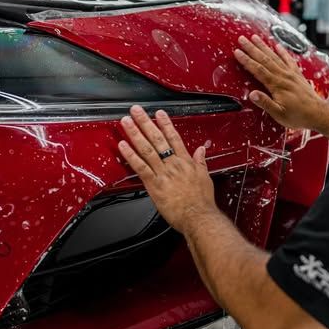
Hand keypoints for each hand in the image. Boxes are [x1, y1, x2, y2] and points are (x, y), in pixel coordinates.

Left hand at [117, 105, 215, 233]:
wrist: (198, 216)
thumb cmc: (201, 201)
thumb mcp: (205, 177)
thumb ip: (201, 162)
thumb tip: (201, 150)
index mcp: (185, 162)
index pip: (174, 138)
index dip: (165, 124)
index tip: (158, 113)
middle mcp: (173, 164)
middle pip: (158, 139)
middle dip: (146, 123)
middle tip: (136, 111)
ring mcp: (163, 173)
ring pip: (147, 149)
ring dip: (135, 134)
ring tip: (126, 122)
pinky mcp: (154, 185)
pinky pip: (140, 167)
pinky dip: (131, 156)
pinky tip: (123, 146)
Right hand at [234, 34, 327, 130]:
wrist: (318, 113)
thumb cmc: (299, 116)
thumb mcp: (279, 114)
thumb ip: (265, 103)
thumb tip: (252, 94)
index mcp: (277, 85)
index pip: (258, 69)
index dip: (246, 60)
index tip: (237, 52)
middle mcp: (283, 76)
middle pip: (264, 59)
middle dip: (252, 48)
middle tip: (242, 39)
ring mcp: (291, 74)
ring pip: (274, 56)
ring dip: (263, 46)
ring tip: (255, 38)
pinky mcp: (297, 75)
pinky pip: (289, 59)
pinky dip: (282, 51)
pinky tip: (277, 46)